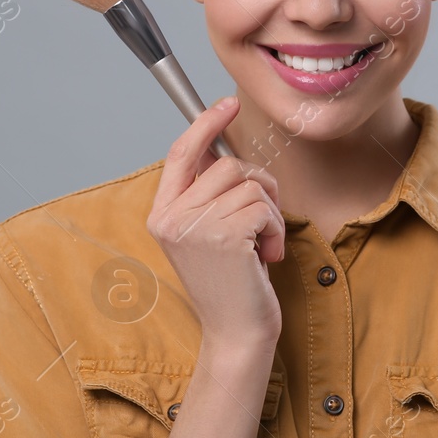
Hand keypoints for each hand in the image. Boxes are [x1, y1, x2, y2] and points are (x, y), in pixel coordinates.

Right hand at [147, 97, 284, 345]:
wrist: (236, 334)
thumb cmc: (231, 283)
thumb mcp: (209, 233)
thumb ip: (209, 194)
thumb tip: (223, 146)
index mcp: (162, 214)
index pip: (181, 153)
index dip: (205, 124)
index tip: (227, 103)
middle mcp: (170, 218)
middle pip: (228, 164)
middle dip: (259, 187)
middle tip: (264, 221)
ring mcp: (194, 227)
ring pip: (251, 184)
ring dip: (270, 213)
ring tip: (261, 245)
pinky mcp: (223, 237)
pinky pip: (264, 207)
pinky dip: (276, 229)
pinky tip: (266, 256)